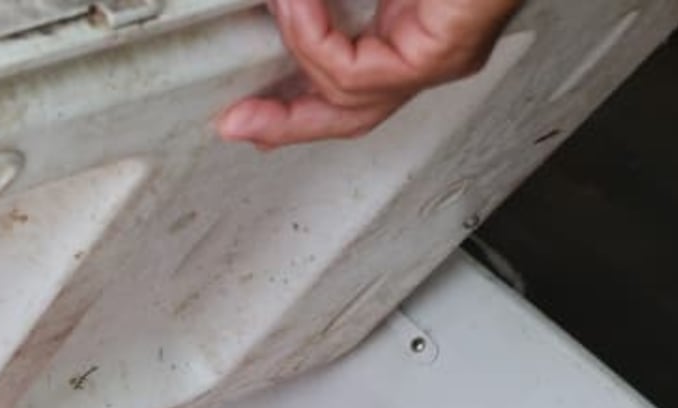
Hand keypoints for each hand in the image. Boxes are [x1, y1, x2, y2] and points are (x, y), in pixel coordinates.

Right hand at [219, 0, 524, 147]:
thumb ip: (325, 3)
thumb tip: (280, 7)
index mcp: (416, 33)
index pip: (349, 86)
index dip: (295, 107)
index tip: (248, 113)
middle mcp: (430, 53)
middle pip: (347, 112)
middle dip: (285, 123)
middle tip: (236, 125)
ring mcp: (439, 57)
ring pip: (347, 97)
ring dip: (295, 50)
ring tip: (277, 7)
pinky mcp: (441, 53)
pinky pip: (357, 72)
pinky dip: (314, 41)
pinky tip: (297, 7)